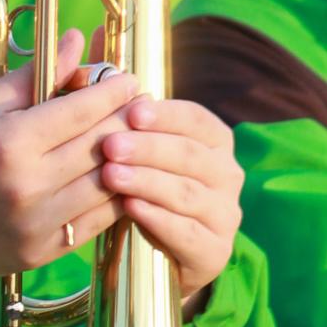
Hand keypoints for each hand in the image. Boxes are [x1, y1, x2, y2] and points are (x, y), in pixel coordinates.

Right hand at [0, 30, 136, 276]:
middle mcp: (26, 187)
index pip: (83, 110)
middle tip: (141, 106)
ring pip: (107, 188)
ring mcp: (34, 226)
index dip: (113, 89)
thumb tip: (76, 41)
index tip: (128, 78)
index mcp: (8, 143)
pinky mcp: (38, 254)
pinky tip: (112, 180)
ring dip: (127, 162)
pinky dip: (110, 200)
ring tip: (133, 141)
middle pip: (102, 146)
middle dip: (127, 121)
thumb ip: (34, 76)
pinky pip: (94, 225)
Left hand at [98, 97, 241, 308]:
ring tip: (111, 176)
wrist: (161, 258)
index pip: (197, 120)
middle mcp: (227, 175)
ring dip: (147, 182)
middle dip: (148, 148)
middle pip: (190, 155)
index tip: (131, 112)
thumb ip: (127, 121)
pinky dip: (158, 219)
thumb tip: (99, 68)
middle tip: (109, 146)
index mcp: (214, 144)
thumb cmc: (145, 194)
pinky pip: (187, 232)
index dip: (166, 115)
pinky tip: (130, 209)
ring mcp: (225, 214)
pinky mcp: (214, 251)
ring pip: (187, 193)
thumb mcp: (139, 157)